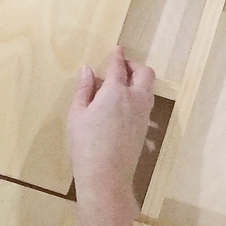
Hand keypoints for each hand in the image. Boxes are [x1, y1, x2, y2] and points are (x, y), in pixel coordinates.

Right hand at [67, 46, 154, 205]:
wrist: (106, 176)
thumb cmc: (85, 144)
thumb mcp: (77, 114)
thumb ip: (83, 89)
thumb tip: (87, 70)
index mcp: (115, 92)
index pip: (118, 66)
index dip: (116, 56)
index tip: (116, 49)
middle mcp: (135, 99)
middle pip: (144, 73)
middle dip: (134, 65)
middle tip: (120, 67)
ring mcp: (143, 114)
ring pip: (148, 88)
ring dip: (138, 80)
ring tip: (120, 84)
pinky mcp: (144, 128)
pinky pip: (146, 102)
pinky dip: (138, 94)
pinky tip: (123, 104)